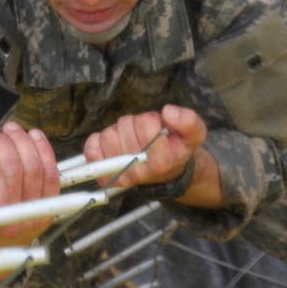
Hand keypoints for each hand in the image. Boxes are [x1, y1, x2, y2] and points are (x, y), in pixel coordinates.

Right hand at [0, 121, 61, 250]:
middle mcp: (18, 221)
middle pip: (20, 174)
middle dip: (7, 147)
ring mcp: (38, 213)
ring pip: (37, 170)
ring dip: (25, 143)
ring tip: (11, 129)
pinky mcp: (51, 203)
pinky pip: (53, 173)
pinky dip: (45, 150)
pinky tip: (34, 134)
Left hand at [82, 104, 207, 189]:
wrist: (167, 172)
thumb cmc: (177, 148)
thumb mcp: (194, 134)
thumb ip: (188, 121)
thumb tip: (168, 112)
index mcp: (162, 161)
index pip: (146, 123)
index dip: (152, 119)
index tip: (158, 127)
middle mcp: (139, 171)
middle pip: (125, 125)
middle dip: (135, 123)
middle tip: (144, 133)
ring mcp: (120, 175)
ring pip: (108, 135)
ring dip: (119, 131)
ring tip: (131, 138)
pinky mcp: (105, 175)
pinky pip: (91, 150)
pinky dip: (98, 141)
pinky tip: (114, 143)